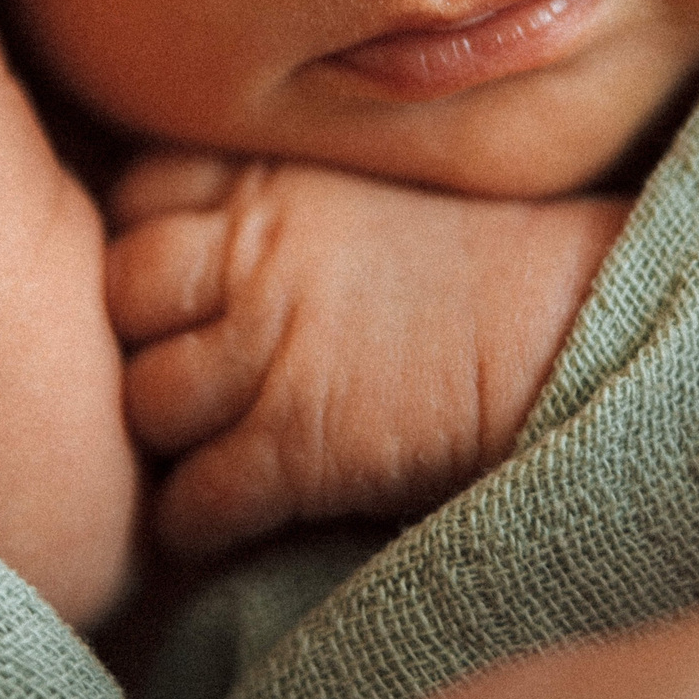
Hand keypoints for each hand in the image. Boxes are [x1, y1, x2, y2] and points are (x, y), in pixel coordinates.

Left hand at [107, 153, 625, 557]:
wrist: (577, 322)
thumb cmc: (495, 253)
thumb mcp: (372, 179)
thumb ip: (284, 191)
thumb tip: (216, 221)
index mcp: (273, 177)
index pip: (137, 194)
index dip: (152, 237)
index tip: (189, 272)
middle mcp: (256, 254)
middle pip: (120, 292)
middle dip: (143, 333)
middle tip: (188, 360)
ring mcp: (269, 352)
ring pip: (145, 401)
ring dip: (170, 432)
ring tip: (213, 441)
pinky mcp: (296, 449)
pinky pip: (192, 503)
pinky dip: (201, 521)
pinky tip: (236, 515)